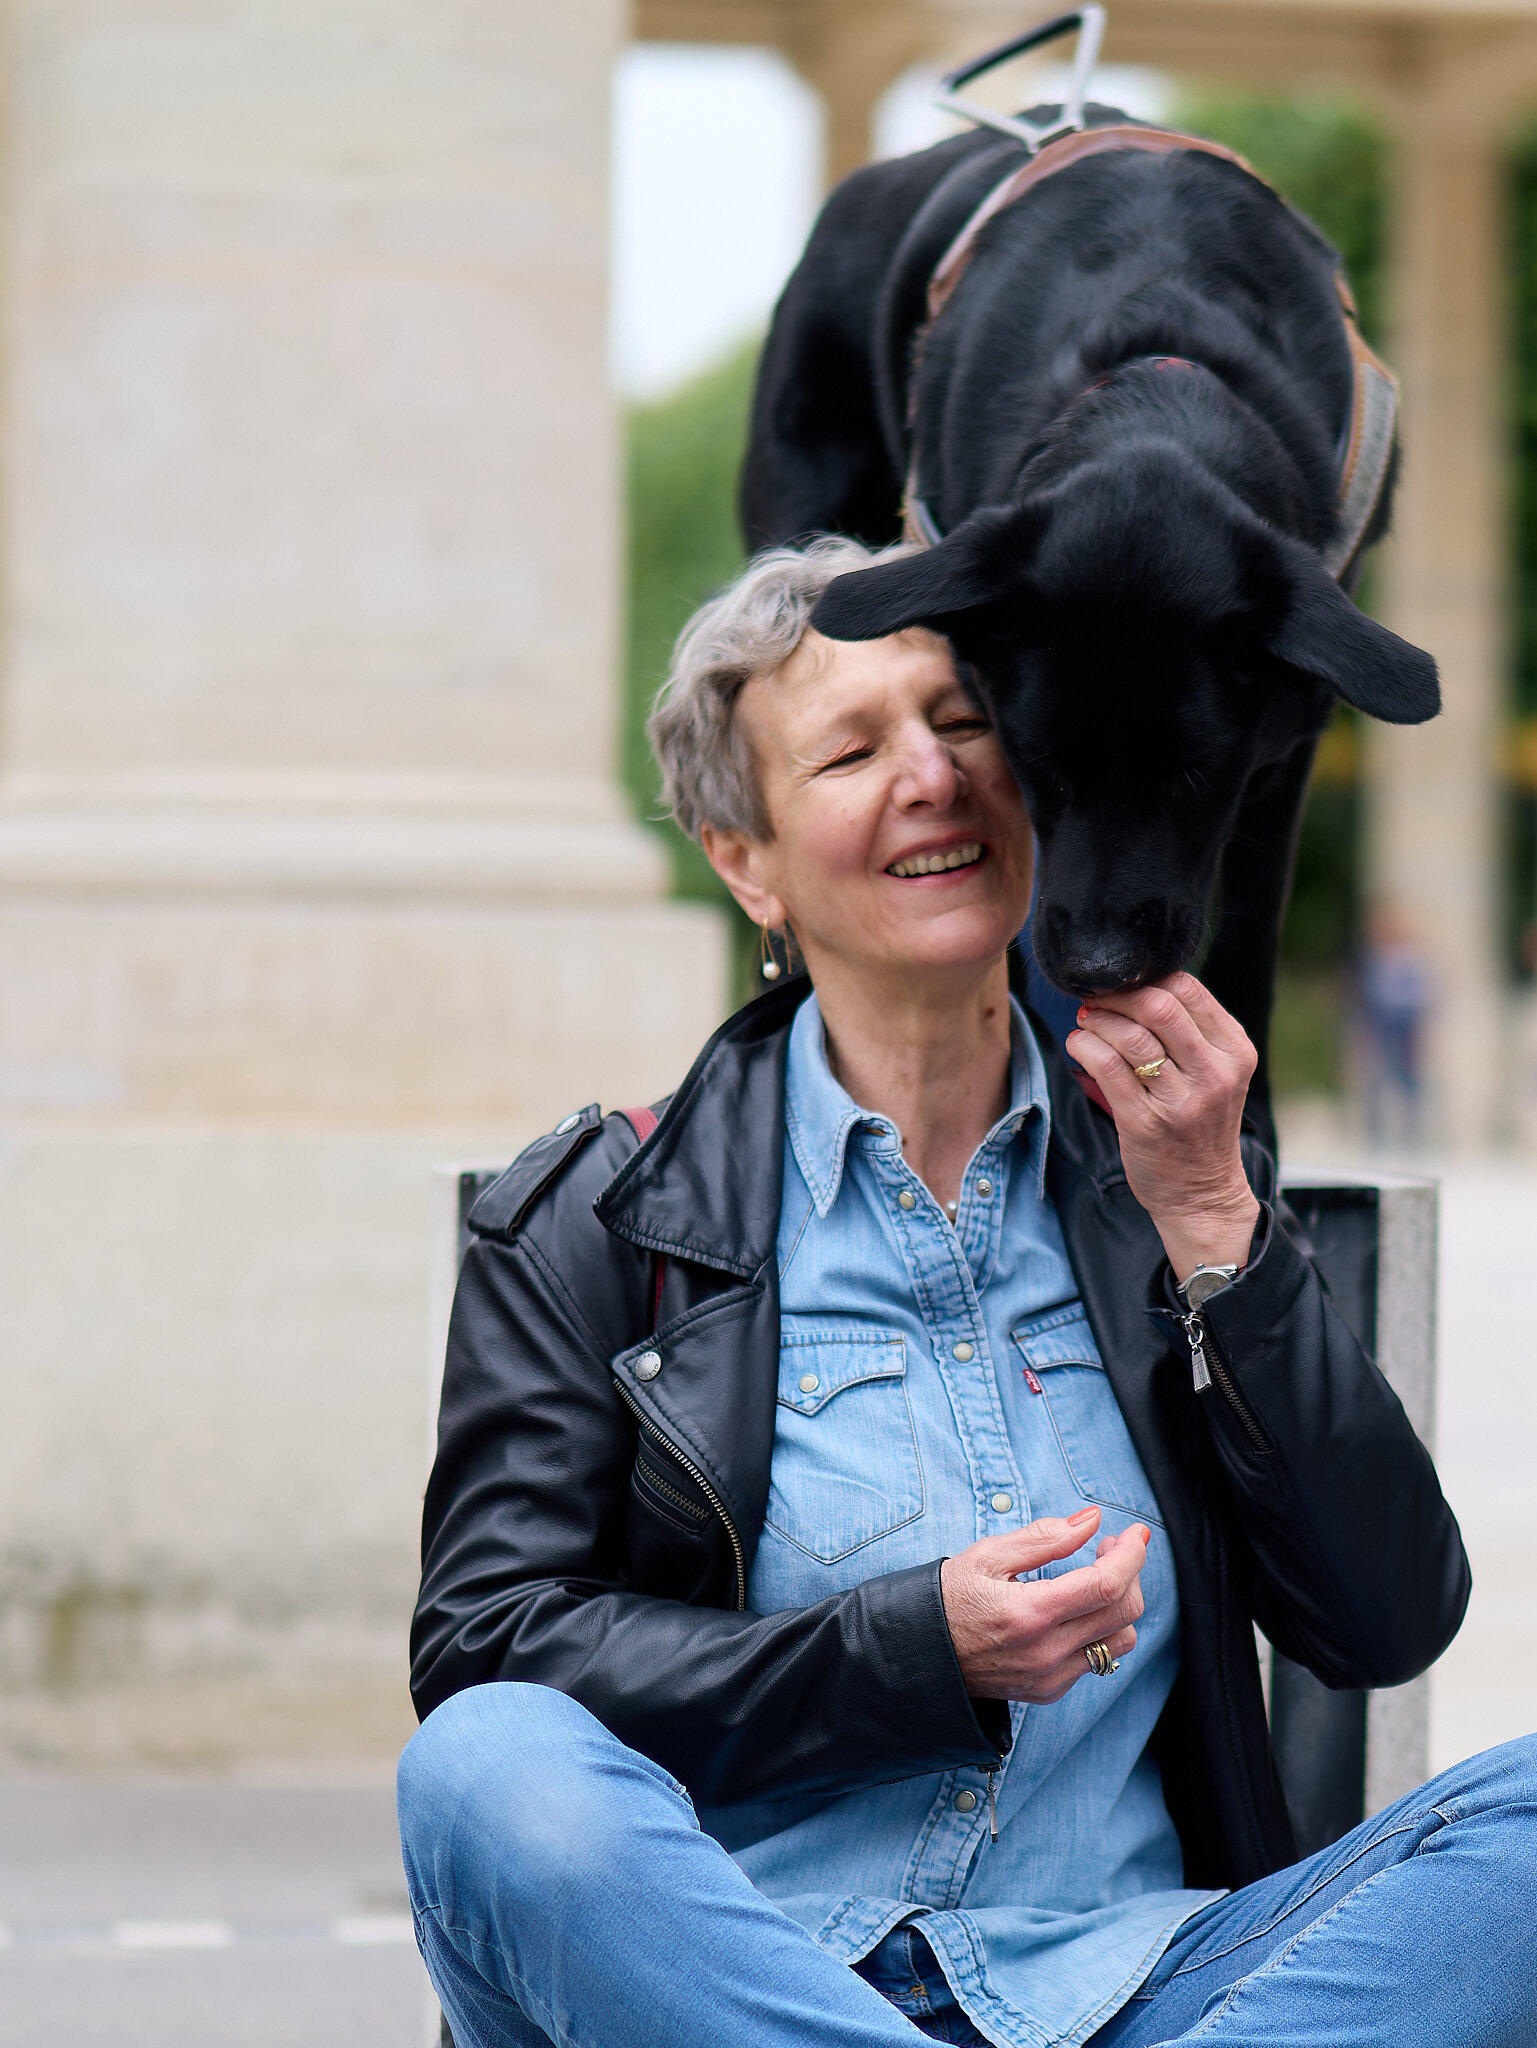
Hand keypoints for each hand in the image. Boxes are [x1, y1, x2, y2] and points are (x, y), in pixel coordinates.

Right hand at [941, 1508, 1147, 1701]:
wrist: (921, 1652)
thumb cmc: (950, 1597)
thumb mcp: (989, 1555)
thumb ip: (1045, 1537)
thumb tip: (1092, 1520)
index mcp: (1029, 1614)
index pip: (1106, 1585)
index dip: (1130, 1556)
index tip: (1134, 1534)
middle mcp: (1045, 1652)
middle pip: (1123, 1612)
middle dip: (1129, 1572)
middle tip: (1108, 1549)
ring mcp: (1050, 1677)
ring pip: (1120, 1641)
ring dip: (1119, 1604)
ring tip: (1094, 1580)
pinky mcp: (1049, 1691)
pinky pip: (1096, 1659)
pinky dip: (1099, 1630)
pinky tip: (1075, 1611)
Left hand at [1066, 971, 1259, 1280]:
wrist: (1201, 1194)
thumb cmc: (1200, 1126)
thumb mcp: (1216, 1073)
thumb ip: (1190, 1032)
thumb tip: (1134, 984)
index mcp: (1235, 1052)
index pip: (1187, 990)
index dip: (1145, 978)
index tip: (1121, 984)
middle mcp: (1214, 1074)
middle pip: (1158, 1007)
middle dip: (1118, 996)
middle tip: (1096, 1000)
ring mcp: (1181, 1101)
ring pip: (1131, 1036)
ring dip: (1097, 1021)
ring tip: (1086, 1023)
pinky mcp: (1145, 1124)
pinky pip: (1107, 1068)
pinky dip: (1084, 1047)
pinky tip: (1079, 1045)